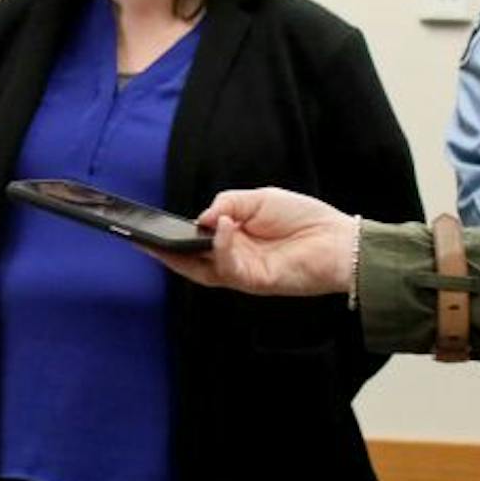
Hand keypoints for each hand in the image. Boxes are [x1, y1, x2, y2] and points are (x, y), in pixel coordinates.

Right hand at [151, 187, 355, 296]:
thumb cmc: (303, 217)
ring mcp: (242, 272)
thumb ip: (227, 203)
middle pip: (188, 260)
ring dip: (188, 251)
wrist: (338, 240)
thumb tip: (201, 218)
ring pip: (201, 269)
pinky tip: (226, 226)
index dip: (170, 237)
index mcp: (231, 238)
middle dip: (163, 252)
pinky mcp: (254, 281)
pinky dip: (223, 245)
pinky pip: (229, 266)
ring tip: (182, 231)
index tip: (145, 230)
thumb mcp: (258, 199)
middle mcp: (232, 258)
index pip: (193, 241)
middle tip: (141, 240)